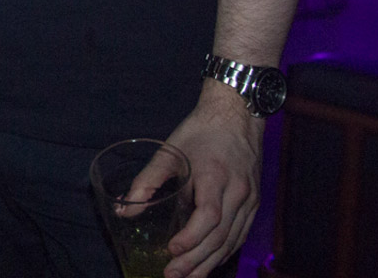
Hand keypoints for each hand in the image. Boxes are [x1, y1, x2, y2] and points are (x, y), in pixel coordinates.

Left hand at [152, 85, 262, 277]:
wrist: (237, 117)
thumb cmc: (201, 133)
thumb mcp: (169, 152)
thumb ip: (146, 181)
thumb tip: (123, 208)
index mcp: (216, 176)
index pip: (208, 215)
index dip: (191, 237)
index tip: (172, 250)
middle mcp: (238, 192)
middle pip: (220, 235)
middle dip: (196, 260)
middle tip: (172, 275)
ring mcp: (250, 200)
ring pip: (232, 240)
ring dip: (210, 263)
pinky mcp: (254, 204)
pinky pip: (240, 235)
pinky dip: (224, 252)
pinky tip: (209, 264)